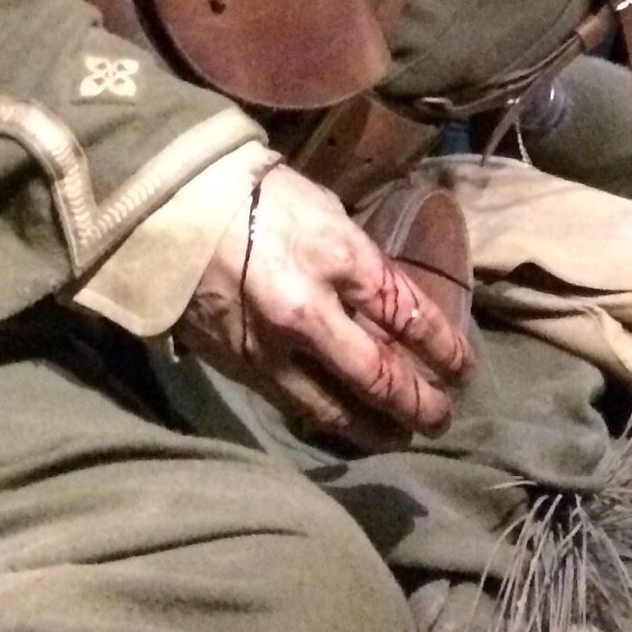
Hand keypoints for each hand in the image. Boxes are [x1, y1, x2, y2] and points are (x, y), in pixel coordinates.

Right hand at [171, 163, 473, 447]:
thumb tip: (392, 304)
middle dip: (420, 405)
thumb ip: (360, 263)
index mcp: (338, 257)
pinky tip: (348, 429)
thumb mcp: (326, 212)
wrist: (167, 207)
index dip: (445, 349)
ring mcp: (270, 347)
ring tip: (402, 437)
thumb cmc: (256, 194)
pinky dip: (328, 422)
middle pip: (380, 377)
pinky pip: (293, 406)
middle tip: (443, 420)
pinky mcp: (238, 368)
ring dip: (377, 429)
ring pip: (335, 408)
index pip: (409, 316)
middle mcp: (308, 310)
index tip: (465, 369)